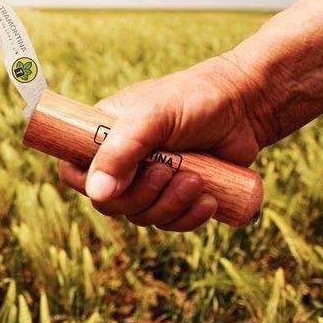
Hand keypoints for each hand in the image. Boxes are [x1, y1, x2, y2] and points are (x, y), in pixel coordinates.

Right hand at [58, 55, 264, 231]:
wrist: (247, 106)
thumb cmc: (194, 99)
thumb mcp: (153, 117)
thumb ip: (121, 151)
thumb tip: (97, 193)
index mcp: (103, 136)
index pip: (74, 172)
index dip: (89, 184)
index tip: (117, 179)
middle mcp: (123, 161)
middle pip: (110, 204)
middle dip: (141, 196)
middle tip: (168, 171)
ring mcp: (150, 181)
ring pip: (141, 217)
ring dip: (169, 205)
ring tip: (196, 179)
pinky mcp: (179, 196)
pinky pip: (170, 224)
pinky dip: (188, 217)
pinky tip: (208, 198)